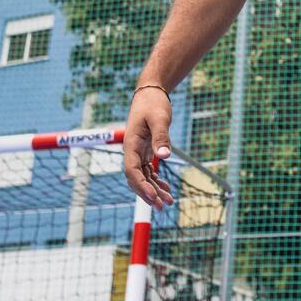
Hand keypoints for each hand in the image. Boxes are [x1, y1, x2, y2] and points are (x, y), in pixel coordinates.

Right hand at [122, 86, 174, 207]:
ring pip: (143, 177)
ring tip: (168, 203)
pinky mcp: (146, 151)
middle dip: (148, 194)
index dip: (141, 186)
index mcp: (131, 144)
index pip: (132, 171)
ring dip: (154, 190)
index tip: (153, 198)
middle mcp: (132, 151)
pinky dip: (157, 181)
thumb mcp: (160, 119)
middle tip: (162, 207)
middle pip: (136, 178)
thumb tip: (164, 157)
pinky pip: (148, 171)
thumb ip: (161, 137)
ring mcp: (138, 152)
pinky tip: (167, 189)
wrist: (151, 93)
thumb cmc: (153, 104)